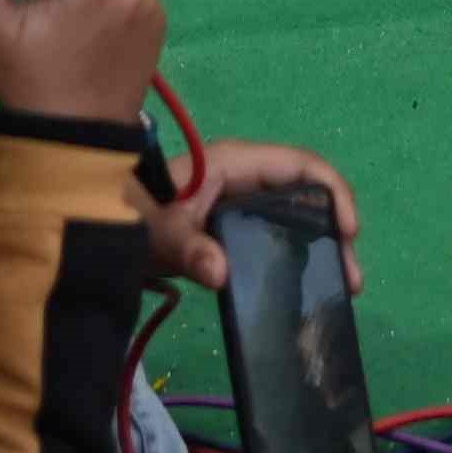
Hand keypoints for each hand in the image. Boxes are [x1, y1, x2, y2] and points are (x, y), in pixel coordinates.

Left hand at [144, 143, 360, 295]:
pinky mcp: (235, 224)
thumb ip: (189, 250)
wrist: (99, 224)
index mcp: (236, 163)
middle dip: (335, 229)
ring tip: (342, 288)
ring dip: (323, 246)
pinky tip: (311, 284)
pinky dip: (301, 254)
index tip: (350, 231)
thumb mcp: (160, 233)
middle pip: (307, 192)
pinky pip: (279, 231)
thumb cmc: (133, 215)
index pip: (300, 164)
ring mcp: (242, 199)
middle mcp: (246, 176)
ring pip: (297, 214)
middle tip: (351, 278)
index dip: (333, 191)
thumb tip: (221, 273)